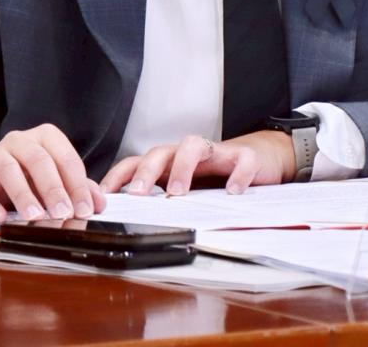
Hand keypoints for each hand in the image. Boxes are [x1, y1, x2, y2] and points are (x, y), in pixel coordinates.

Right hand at [0, 122, 106, 222]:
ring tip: (34, 215)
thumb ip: (76, 188)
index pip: (65, 158)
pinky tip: (0, 218)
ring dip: (23, 194)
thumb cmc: (24, 176)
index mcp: (44, 138)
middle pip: (39, 160)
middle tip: (63, 213)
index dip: (77, 185)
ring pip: (9, 169)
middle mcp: (19, 141)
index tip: (85, 209)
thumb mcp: (52, 179)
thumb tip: (98, 203)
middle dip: (53, 188)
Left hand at [100, 130, 294, 196]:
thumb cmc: (220, 175)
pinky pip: (240, 160)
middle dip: (146, 171)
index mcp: (172, 163)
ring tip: (178, 192)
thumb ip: (166, 200)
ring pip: (194, 145)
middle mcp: (189, 154)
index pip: (137, 162)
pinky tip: (233, 191)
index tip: (104, 195)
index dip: (119, 176)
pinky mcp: (245, 156)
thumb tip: (134, 223)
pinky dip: (236, 175)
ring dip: (182, 167)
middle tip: (138, 193)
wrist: (263, 157)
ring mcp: (217, 152)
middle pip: (161, 151)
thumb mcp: (189, 188)